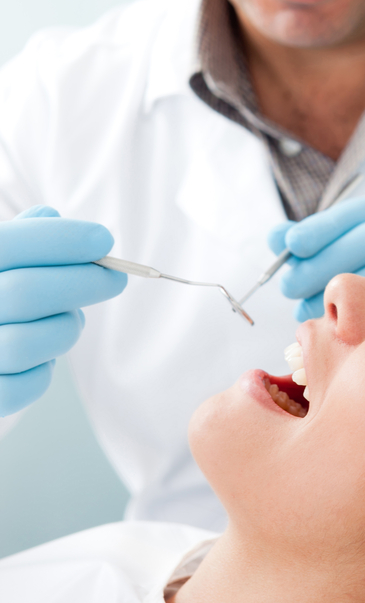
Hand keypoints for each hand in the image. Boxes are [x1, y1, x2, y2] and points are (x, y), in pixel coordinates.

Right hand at [0, 207, 126, 415]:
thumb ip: (19, 237)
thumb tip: (49, 214)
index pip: (11, 244)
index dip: (62, 240)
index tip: (104, 240)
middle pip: (26, 292)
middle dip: (83, 282)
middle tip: (115, 278)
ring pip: (27, 343)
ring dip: (65, 328)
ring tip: (72, 319)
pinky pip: (24, 387)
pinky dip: (45, 371)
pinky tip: (46, 355)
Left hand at [268, 197, 364, 320]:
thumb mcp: (361, 244)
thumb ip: (318, 239)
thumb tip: (275, 239)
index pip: (355, 213)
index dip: (322, 228)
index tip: (291, 244)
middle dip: (324, 264)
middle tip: (291, 285)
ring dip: (346, 293)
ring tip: (309, 310)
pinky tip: (348, 323)